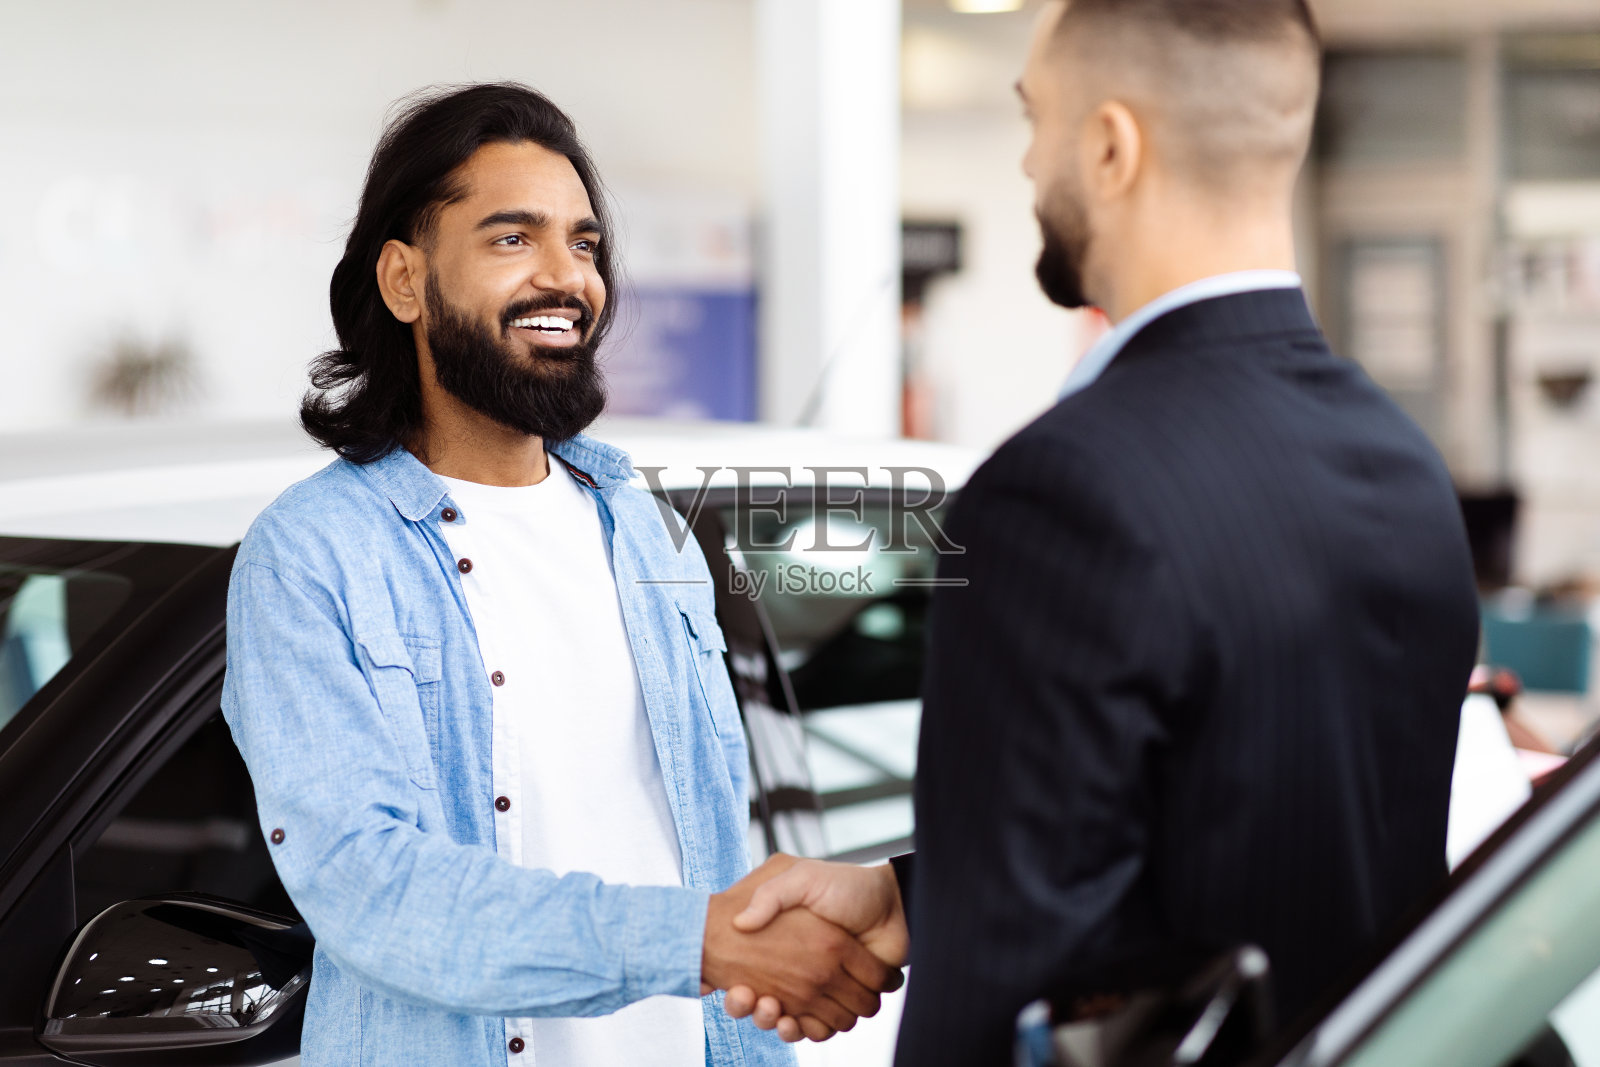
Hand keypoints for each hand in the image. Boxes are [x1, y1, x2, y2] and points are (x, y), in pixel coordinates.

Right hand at [721, 859, 907, 1042]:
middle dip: (746, 1006)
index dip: (734, 981)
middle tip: (742, 996)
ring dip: (771, 1020)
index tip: (724, 983)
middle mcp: (798, 968)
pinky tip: (790, 1019)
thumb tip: (740, 923)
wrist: (891, 904)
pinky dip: (802, 1031)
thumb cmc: (847, 887)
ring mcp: (819, 988)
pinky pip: (816, 1029)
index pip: (747, 969)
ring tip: (769, 1006)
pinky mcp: (840, 1003)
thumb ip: (771, 895)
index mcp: (786, 942)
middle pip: (760, 1001)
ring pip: (785, 1019)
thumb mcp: (802, 878)